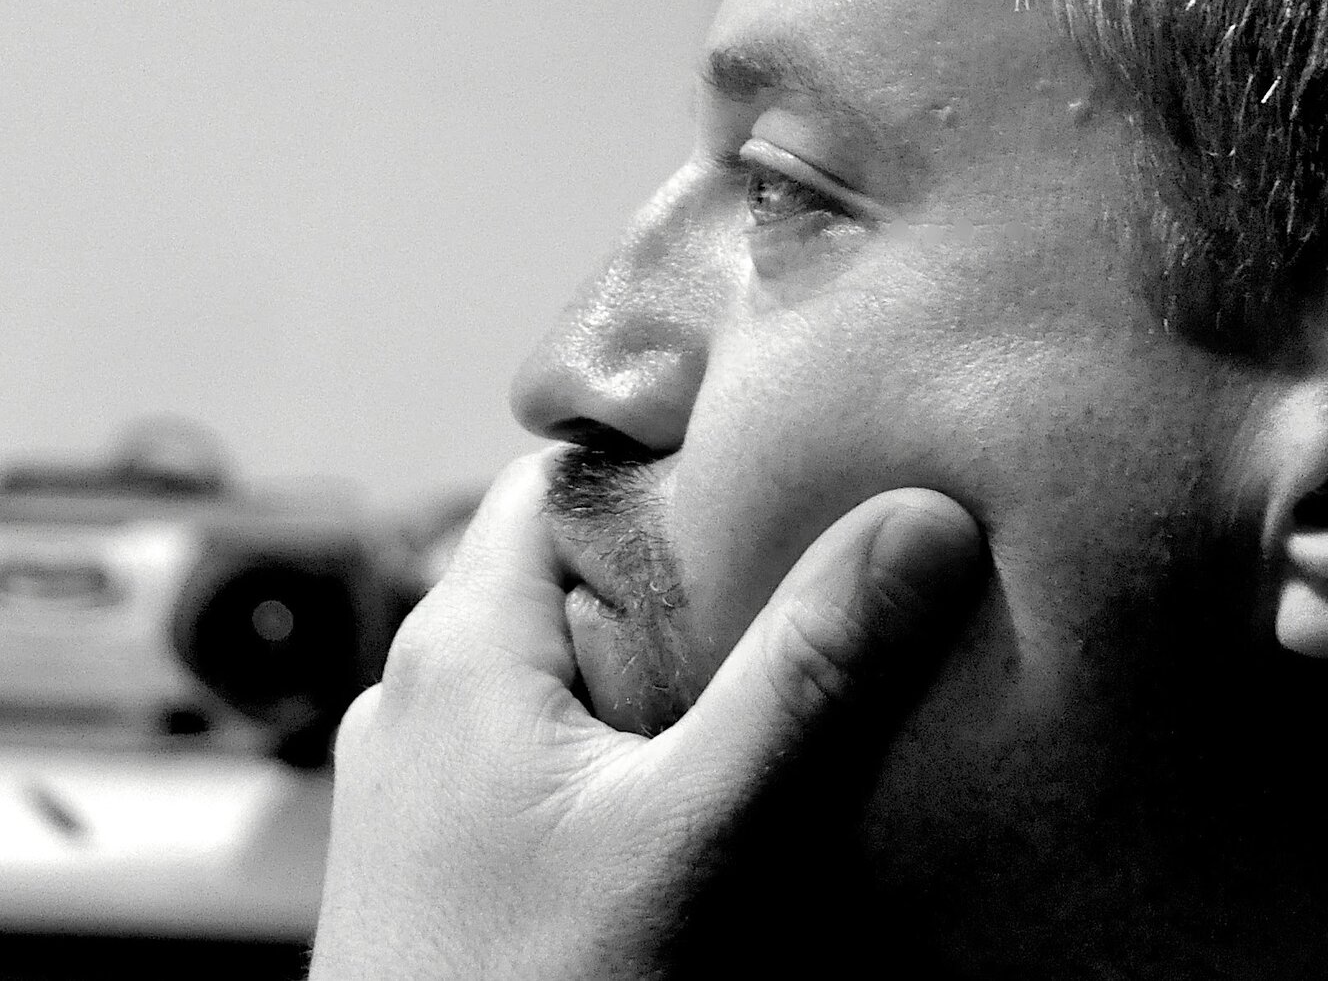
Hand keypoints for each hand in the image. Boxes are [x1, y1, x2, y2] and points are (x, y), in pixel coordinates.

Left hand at [307, 449, 986, 980]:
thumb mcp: (697, 833)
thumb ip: (805, 677)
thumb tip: (917, 522)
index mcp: (455, 644)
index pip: (560, 475)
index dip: (669, 461)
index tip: (783, 472)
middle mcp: (412, 695)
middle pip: (564, 576)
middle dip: (684, 581)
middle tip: (809, 590)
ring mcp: (410, 786)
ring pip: (548, 676)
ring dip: (648, 676)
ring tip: (767, 697)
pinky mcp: (427, 865)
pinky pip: (529, 760)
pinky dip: (610, 755)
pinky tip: (690, 804)